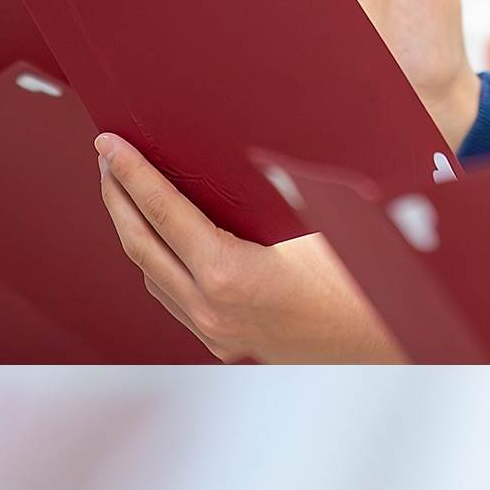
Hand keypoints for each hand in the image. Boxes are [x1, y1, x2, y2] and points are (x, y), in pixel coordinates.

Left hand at [92, 136, 398, 356]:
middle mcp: (211, 310)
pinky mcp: (225, 346)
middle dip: (117, 196)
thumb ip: (275, 184)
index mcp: (228, 275)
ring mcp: (215, 334)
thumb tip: (240, 145)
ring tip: (124, 192)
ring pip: (152, 278)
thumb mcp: (318, 218)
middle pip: (141, 246)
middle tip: (104, 158)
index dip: (131, 172)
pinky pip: (174, 300)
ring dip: (133, 232)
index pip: (163, 212)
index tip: (108, 143)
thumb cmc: (361, 280)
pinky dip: (157, 264)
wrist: (385, 343)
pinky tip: (160, 241)